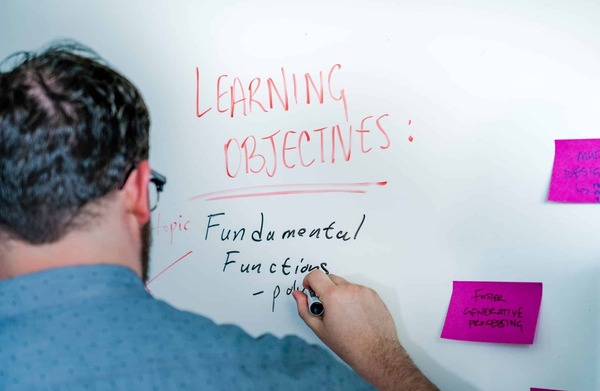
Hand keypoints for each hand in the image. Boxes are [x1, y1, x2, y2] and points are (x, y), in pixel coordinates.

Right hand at [292, 270, 437, 390]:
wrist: (376, 352)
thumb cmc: (349, 344)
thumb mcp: (319, 328)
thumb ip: (304, 309)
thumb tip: (298, 295)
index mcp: (333, 296)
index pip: (315, 275)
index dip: (309, 281)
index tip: (309, 288)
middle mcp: (349, 289)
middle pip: (330, 278)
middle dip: (324, 288)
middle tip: (326, 306)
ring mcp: (363, 291)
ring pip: (345, 284)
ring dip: (340, 293)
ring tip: (343, 314)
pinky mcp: (373, 294)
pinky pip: (358, 290)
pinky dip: (353, 297)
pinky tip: (355, 314)